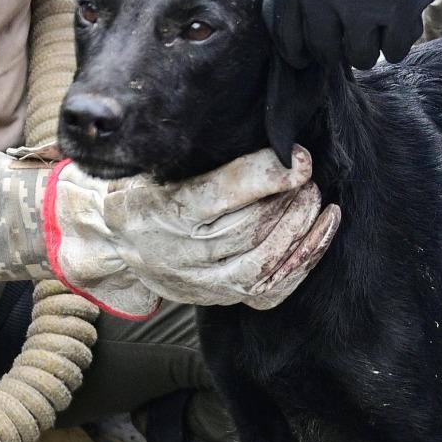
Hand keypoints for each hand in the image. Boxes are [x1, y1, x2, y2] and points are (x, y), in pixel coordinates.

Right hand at [41, 147, 340, 316]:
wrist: (118, 243)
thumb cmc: (147, 194)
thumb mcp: (163, 166)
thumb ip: (210, 160)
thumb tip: (270, 144)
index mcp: (166, 210)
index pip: (223, 193)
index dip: (267, 174)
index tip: (299, 158)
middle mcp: (183, 252)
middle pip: (250, 226)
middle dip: (290, 199)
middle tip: (309, 175)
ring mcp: (203, 282)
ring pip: (264, 258)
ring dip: (300, 226)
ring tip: (316, 198)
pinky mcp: (221, 298)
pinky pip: (271, 288)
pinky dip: (303, 260)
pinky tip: (322, 231)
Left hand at [236, 0, 441, 73]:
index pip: (286, 33)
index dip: (295, 49)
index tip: (304, 54)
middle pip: (326, 50)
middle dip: (331, 50)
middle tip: (341, 43)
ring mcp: (365, 3)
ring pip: (363, 53)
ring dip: (365, 49)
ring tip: (370, 40)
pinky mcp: (403, 1)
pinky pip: (398, 43)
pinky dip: (397, 42)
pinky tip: (396, 35)